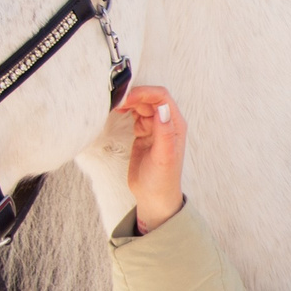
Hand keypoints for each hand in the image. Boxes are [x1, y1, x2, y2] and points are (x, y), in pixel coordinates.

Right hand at [117, 84, 186, 233]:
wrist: (154, 197)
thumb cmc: (162, 180)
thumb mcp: (164, 157)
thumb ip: (164, 132)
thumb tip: (162, 108)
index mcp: (175, 125)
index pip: (162, 98)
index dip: (145, 93)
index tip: (127, 97)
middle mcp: (166, 123)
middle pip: (150, 98)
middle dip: (134, 96)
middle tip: (116, 102)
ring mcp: (154, 128)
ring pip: (142, 105)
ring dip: (129, 102)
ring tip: (115, 106)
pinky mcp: (144, 133)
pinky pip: (135, 115)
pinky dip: (126, 110)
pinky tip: (117, 112)